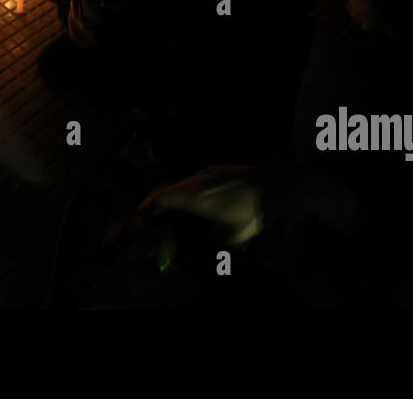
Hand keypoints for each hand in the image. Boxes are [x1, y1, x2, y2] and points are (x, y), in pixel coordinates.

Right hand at [140, 165, 262, 244]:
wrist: (274, 186)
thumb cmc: (252, 213)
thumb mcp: (235, 236)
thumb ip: (218, 240)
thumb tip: (213, 240)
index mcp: (197, 199)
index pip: (163, 197)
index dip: (147, 207)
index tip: (139, 217)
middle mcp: (197, 183)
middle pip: (167, 190)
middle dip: (154, 204)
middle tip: (145, 217)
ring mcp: (206, 174)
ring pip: (180, 186)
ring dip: (170, 198)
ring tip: (164, 211)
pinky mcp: (214, 171)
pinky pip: (193, 182)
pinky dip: (184, 193)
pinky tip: (189, 202)